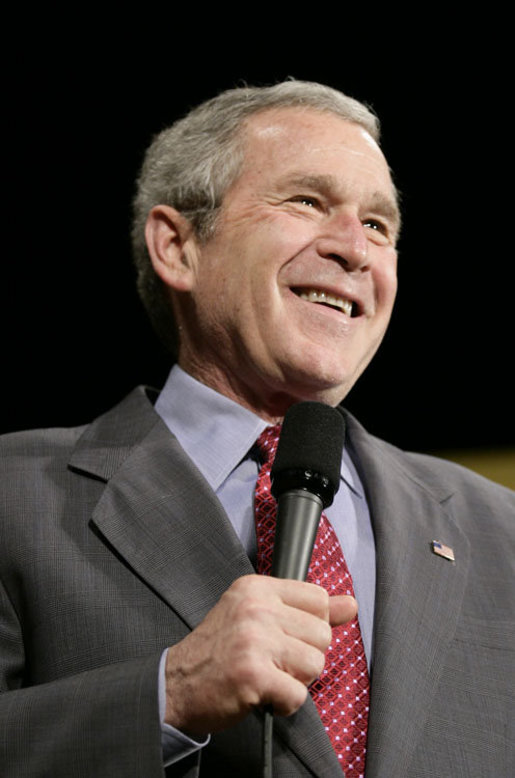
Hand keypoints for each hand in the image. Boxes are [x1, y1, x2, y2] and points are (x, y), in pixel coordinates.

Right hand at [164, 574, 356, 736]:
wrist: (176, 684)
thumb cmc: (220, 649)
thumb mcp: (259, 615)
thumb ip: (307, 610)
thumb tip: (351, 605)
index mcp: (257, 588)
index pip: (318, 599)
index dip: (311, 625)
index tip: (287, 636)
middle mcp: (256, 608)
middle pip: (322, 634)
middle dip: (304, 656)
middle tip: (273, 661)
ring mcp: (255, 640)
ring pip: (315, 664)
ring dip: (296, 680)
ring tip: (268, 676)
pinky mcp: (253, 675)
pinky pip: (298, 695)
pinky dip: (285, 703)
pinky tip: (264, 695)